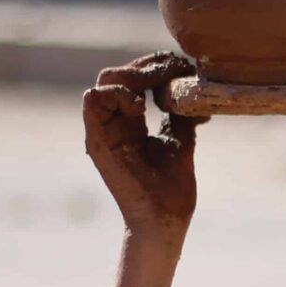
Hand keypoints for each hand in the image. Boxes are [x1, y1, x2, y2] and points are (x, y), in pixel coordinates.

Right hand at [83, 51, 205, 240]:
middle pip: (118, 73)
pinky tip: (143, 106)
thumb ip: (180, 114)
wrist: (164, 220)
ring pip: (105, 80)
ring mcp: (104, 131)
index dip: (156, 67)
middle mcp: (114, 123)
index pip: (134, 78)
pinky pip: (94, 100)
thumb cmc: (172, 189)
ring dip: (135, 75)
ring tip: (161, 88)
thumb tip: (191, 88)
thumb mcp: (181, 139)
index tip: (183, 67)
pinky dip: (119, 93)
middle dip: (148, 65)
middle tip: (175, 69)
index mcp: (130, 121)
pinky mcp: (98, 141)